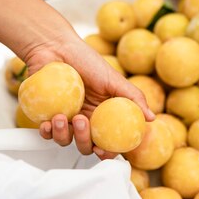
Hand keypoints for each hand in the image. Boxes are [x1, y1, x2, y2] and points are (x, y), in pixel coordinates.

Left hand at [23, 33, 154, 158]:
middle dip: (83, 140)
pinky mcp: (47, 116)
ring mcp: (66, 119)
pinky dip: (47, 132)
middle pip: (86, 146)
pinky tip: (48, 122)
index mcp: (103, 116)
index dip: (106, 152)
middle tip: (81, 121)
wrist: (56, 46)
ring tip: (61, 116)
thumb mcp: (113, 78)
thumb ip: (133, 98)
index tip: (102, 151)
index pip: (108, 142)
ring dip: (63, 135)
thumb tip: (151, 118)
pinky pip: (47, 133)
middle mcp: (86, 120)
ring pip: (65, 141)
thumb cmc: (85, 59)